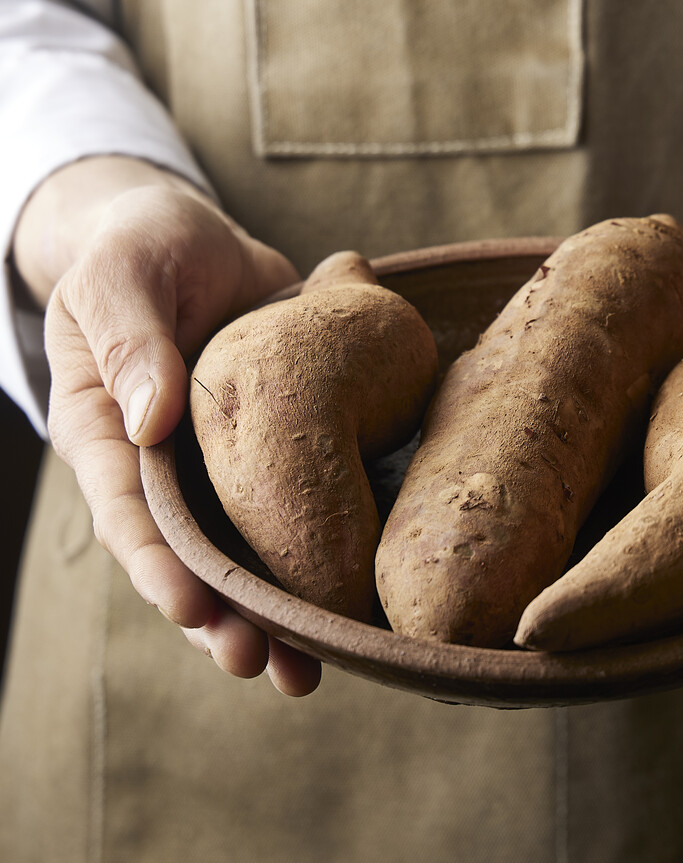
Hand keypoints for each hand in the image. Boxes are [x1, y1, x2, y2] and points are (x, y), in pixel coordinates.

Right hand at [16, 157, 318, 694]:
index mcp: (106, 432)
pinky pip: (299, 497)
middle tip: (265, 663)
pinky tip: (360, 586)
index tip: (193, 608)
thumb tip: (152, 420)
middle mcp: (163, 462)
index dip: (157, 566)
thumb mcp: (120, 277)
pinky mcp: (279, 439)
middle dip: (222, 615)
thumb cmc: (139, 247)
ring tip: (311, 665)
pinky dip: (323, 542)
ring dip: (275, 603)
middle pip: (187, 554)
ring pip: (245, 545)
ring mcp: (222, 459)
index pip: (126, 513)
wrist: (194, 233)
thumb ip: (131, 340)